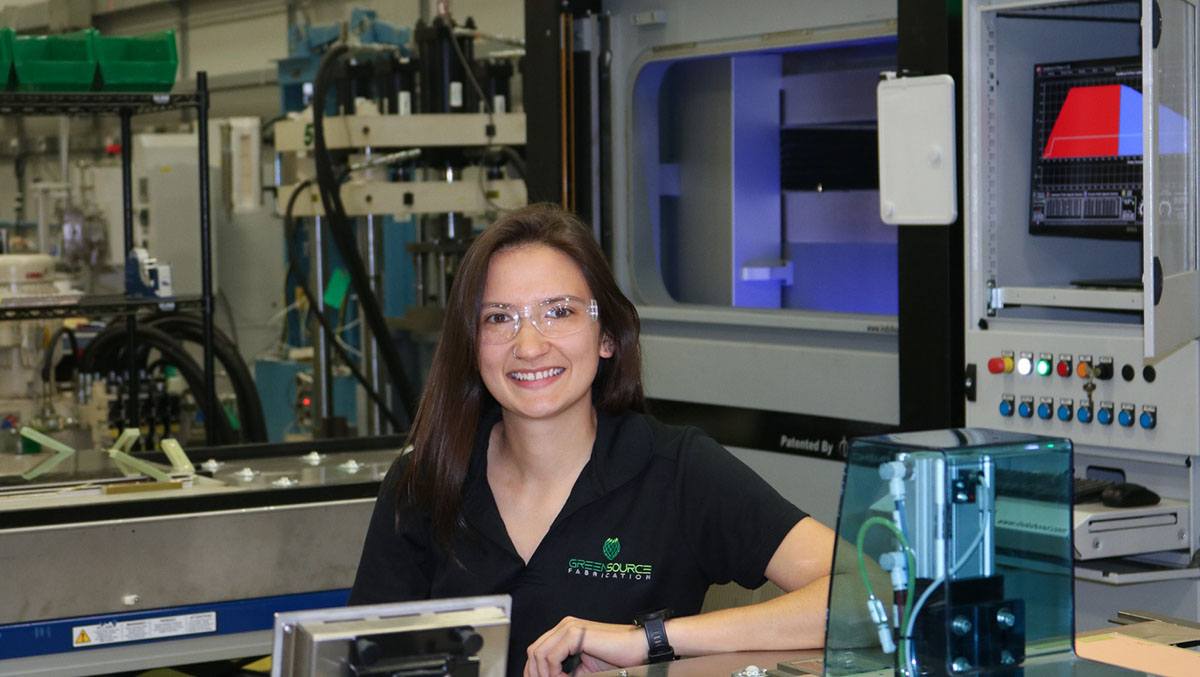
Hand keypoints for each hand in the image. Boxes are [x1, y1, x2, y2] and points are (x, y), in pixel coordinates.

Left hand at [524, 616, 645, 675]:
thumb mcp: (584, 671)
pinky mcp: (575, 632)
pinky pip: (550, 656)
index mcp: (566, 632)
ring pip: (538, 653)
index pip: (537, 651)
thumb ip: (564, 674)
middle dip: (535, 673)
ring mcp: (569, 627)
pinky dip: (552, 672)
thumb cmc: (617, 658)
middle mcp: (565, 626)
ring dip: (543, 674)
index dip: (534, 671)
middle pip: (534, 651)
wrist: (638, 648)